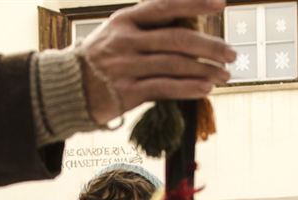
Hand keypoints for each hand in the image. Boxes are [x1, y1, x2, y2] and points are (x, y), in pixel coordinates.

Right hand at [79, 0, 233, 124]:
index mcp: (125, 20)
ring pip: (175, 65)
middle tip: (231, 53)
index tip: (220, 4)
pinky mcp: (126, 92)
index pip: (165, 7)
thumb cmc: (98, 59)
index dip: (194, 4)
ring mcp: (126, 67)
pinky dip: (188, 88)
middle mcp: (126, 41)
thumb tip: (188, 26)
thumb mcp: (116, 33)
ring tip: (224, 74)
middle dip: (210, 46)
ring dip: (205, 70)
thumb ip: (147, 28)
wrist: (66, 88)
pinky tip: (205, 89)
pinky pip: (164, 88)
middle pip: (177, 39)